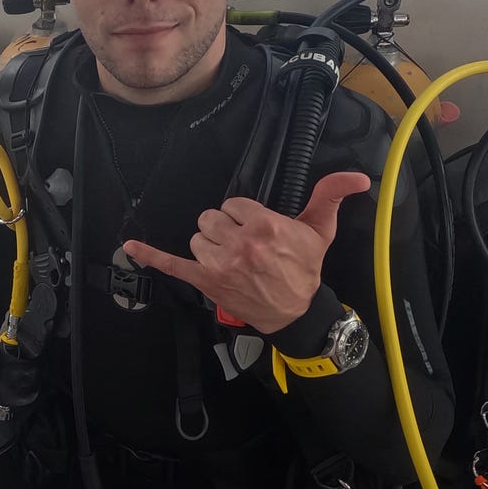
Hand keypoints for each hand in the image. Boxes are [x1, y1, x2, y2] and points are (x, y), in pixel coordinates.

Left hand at [123, 170, 369, 334]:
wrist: (295, 312)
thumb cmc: (305, 269)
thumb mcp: (320, 230)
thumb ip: (331, 196)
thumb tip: (358, 176)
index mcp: (265, 225)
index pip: (234, 203)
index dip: (242, 215)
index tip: (255, 229)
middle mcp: (240, 243)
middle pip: (211, 218)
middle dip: (224, 228)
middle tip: (243, 245)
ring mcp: (220, 263)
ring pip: (197, 236)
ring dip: (209, 243)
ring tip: (230, 257)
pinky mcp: (205, 281)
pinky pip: (171, 264)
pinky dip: (149, 256)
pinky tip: (129, 247)